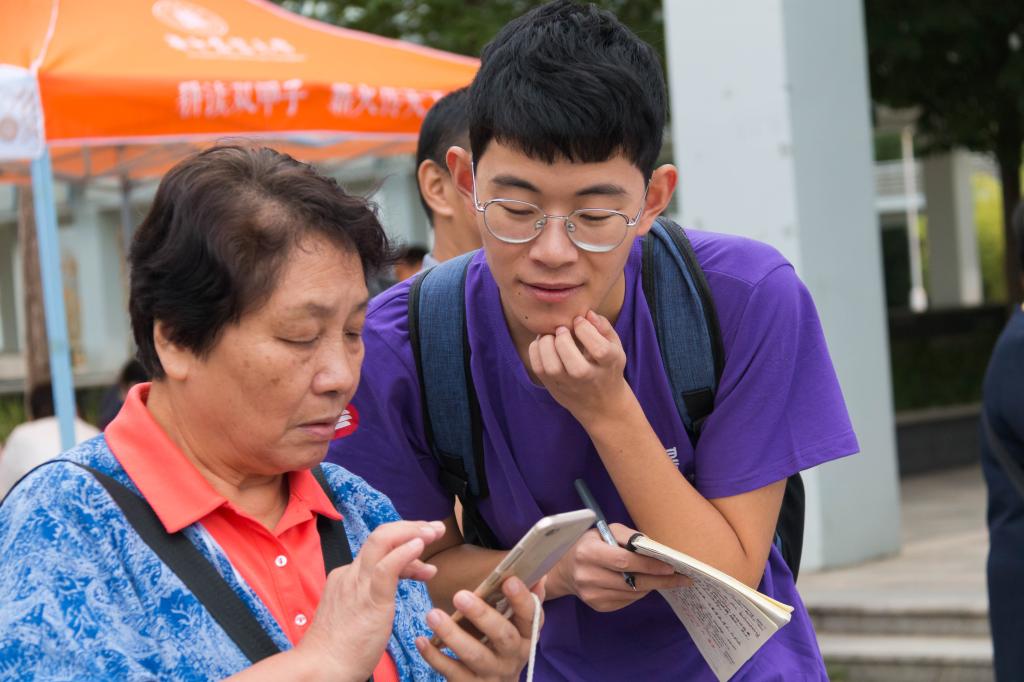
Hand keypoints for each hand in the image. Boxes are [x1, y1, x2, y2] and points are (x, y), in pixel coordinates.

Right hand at [296, 520, 445, 680]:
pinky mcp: (369, 600)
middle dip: (410, 527)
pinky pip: (387, 568)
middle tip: (435, 529)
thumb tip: (386, 597)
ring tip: (435, 532)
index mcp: (348, 577)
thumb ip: (371, 598)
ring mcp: (358, 584)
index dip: (404, 545)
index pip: (378, 549)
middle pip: (380, 535)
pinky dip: (405, 552)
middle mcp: (351, 574)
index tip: (423, 550)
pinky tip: (420, 545)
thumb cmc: (342, 649)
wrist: (322, 668)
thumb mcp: (357, 614)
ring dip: (413, 531)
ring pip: (382, 541)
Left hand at [415, 576, 545, 681]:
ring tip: (432, 614)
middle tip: (459, 595)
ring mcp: (493, 674)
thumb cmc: (504, 643)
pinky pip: (452, 672)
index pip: (531, 616)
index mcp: (528, 635)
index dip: (521, 598)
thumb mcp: (517, 624)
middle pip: (502, 636)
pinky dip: (435, 657)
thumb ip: (522, 599)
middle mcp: (514, 656)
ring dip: (453, 635)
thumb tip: (538, 574)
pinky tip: (421, 640)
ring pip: (474, 656)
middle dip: (482, 615)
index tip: (509, 580)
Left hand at [528, 311, 630, 423]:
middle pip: (576, 366)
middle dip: (563, 340)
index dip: (586, 331)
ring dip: (546, 344)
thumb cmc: (607, 368)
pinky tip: (543, 343)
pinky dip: (536, 350)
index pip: (600, 350)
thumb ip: (603, 328)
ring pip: (552, 368)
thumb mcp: (615, 347)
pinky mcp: (552, 386)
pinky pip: (538, 368)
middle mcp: (589, 379)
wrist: (601, 404)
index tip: (579, 320)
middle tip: (562, 329)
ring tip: (550, 335)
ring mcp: (568, 385)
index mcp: (609, 365)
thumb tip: (587, 313)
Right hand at [547, 524, 690, 611]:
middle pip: (631, 582)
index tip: (671, 566)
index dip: (648, 565)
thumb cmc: (590, 544)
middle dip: (659, 580)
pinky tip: (642, 584)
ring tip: (663, 578)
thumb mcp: (604, 531)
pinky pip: (626, 601)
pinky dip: (639, 592)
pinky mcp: (597, 606)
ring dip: (651, 586)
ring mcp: (591, 594)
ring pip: (632, 594)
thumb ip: (628, 536)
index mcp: (588, 552)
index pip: (624, 561)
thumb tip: (655, 548)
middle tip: (681, 579)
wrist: (565, 568)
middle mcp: (587, 576)